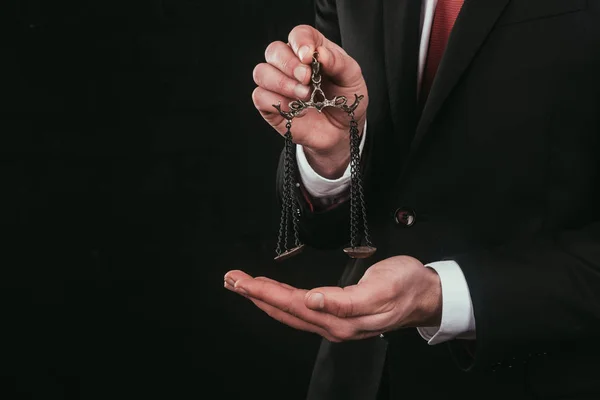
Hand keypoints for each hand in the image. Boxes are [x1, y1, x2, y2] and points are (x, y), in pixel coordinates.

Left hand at [224, 256, 441, 341]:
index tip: (242, 281)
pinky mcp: (338, 317)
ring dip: (264, 298)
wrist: (426, 295)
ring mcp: (334, 324)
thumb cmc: (407, 286)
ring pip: (289, 312)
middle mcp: (333, 325)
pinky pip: (300, 311)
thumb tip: (313, 302)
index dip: (264, 292)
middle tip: (231, 279)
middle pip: (284, 310)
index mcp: (341, 319)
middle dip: (255, 295)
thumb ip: (346, 301)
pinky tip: (272, 295)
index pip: (292, 304)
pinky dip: (280, 301)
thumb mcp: (382, 289)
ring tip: (242, 285)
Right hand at [252, 25, 368, 178]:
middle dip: (289, 64)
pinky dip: (277, 101)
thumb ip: (339, 63)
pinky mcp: (270, 104)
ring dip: (282, 83)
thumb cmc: (345, 101)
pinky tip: (296, 109)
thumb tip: (320, 53)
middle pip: (274, 50)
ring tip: (304, 96)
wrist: (340, 132)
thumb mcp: (352, 79)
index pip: (298, 34)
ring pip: (261, 72)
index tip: (308, 57)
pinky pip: (260, 96)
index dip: (300, 42)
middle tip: (307, 79)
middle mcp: (290, 63)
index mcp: (311, 50)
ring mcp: (277, 83)